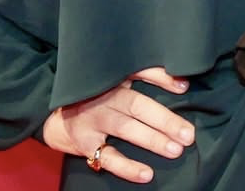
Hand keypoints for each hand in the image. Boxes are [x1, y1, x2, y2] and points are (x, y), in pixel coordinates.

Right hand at [42, 67, 195, 182]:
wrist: (57, 116)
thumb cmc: (97, 94)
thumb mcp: (117, 78)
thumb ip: (147, 75)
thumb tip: (183, 83)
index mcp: (114, 77)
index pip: (139, 72)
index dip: (161, 78)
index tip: (184, 88)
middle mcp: (104, 96)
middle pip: (137, 106)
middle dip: (164, 120)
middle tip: (187, 134)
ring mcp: (94, 120)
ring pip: (126, 130)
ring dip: (152, 140)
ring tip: (175, 150)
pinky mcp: (85, 144)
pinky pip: (108, 157)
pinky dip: (127, 167)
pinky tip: (146, 174)